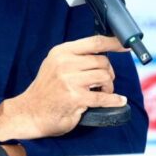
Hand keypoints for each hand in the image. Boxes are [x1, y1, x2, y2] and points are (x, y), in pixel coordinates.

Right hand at [0, 35, 129, 139]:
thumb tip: (104, 51)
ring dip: (108, 87)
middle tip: (103, 82)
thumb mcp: (56, 64)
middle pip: (103, 61)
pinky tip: (117, 101)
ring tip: (100, 92)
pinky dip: (114, 100)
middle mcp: (65, 63)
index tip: (125, 45)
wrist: (30, 112)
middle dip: (108, 72)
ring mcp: (70, 81)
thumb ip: (77, 56)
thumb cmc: (47, 89)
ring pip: (104, 77)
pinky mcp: (75, 98)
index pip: (94, 42)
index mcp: (62, 52)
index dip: (113, 43)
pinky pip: (103, 97)